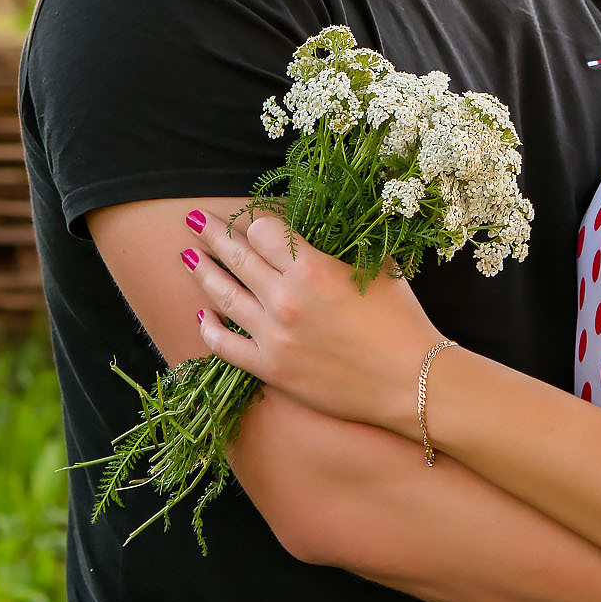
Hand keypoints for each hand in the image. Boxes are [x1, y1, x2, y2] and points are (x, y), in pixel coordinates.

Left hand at [182, 206, 438, 436]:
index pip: (264, 231)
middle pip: (237, 256)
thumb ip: (340, 250)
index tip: (254, 221)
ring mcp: (273, 336)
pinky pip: (225, 345)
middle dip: (213, 233)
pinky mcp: (271, 368)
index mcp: (312, 269)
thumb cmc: (403, 322)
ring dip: (203, 271)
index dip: (257, 222)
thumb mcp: (378, 269)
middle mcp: (286, 299)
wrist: (412, 383)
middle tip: (195, 219)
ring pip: (223, 295)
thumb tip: (317, 237)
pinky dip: (209, 327)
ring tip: (188, 255)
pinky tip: (202, 313)